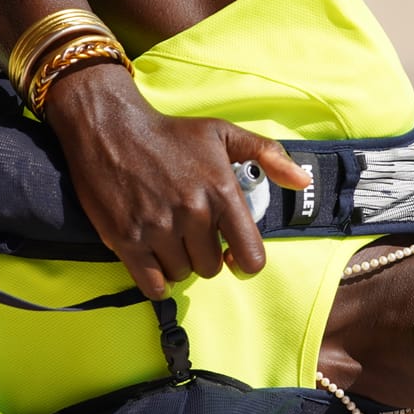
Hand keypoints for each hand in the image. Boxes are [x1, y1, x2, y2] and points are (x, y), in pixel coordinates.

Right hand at [39, 63, 310, 297]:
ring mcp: (158, 229)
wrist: (110, 127)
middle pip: (211, 268)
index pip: (251, 257)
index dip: (245, 263)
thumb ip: (267, 154)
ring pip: (182, 275)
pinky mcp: (127, 239)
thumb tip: (303, 181)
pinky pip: (152, 286)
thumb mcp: (222, 134)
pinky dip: (155, 279)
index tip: (234, 255)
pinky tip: (152, 258)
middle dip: (203, 255)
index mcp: (222, 192)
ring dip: (177, 263)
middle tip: (189, 233)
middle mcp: (193, 213)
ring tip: (167, 238)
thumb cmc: (170, 133)